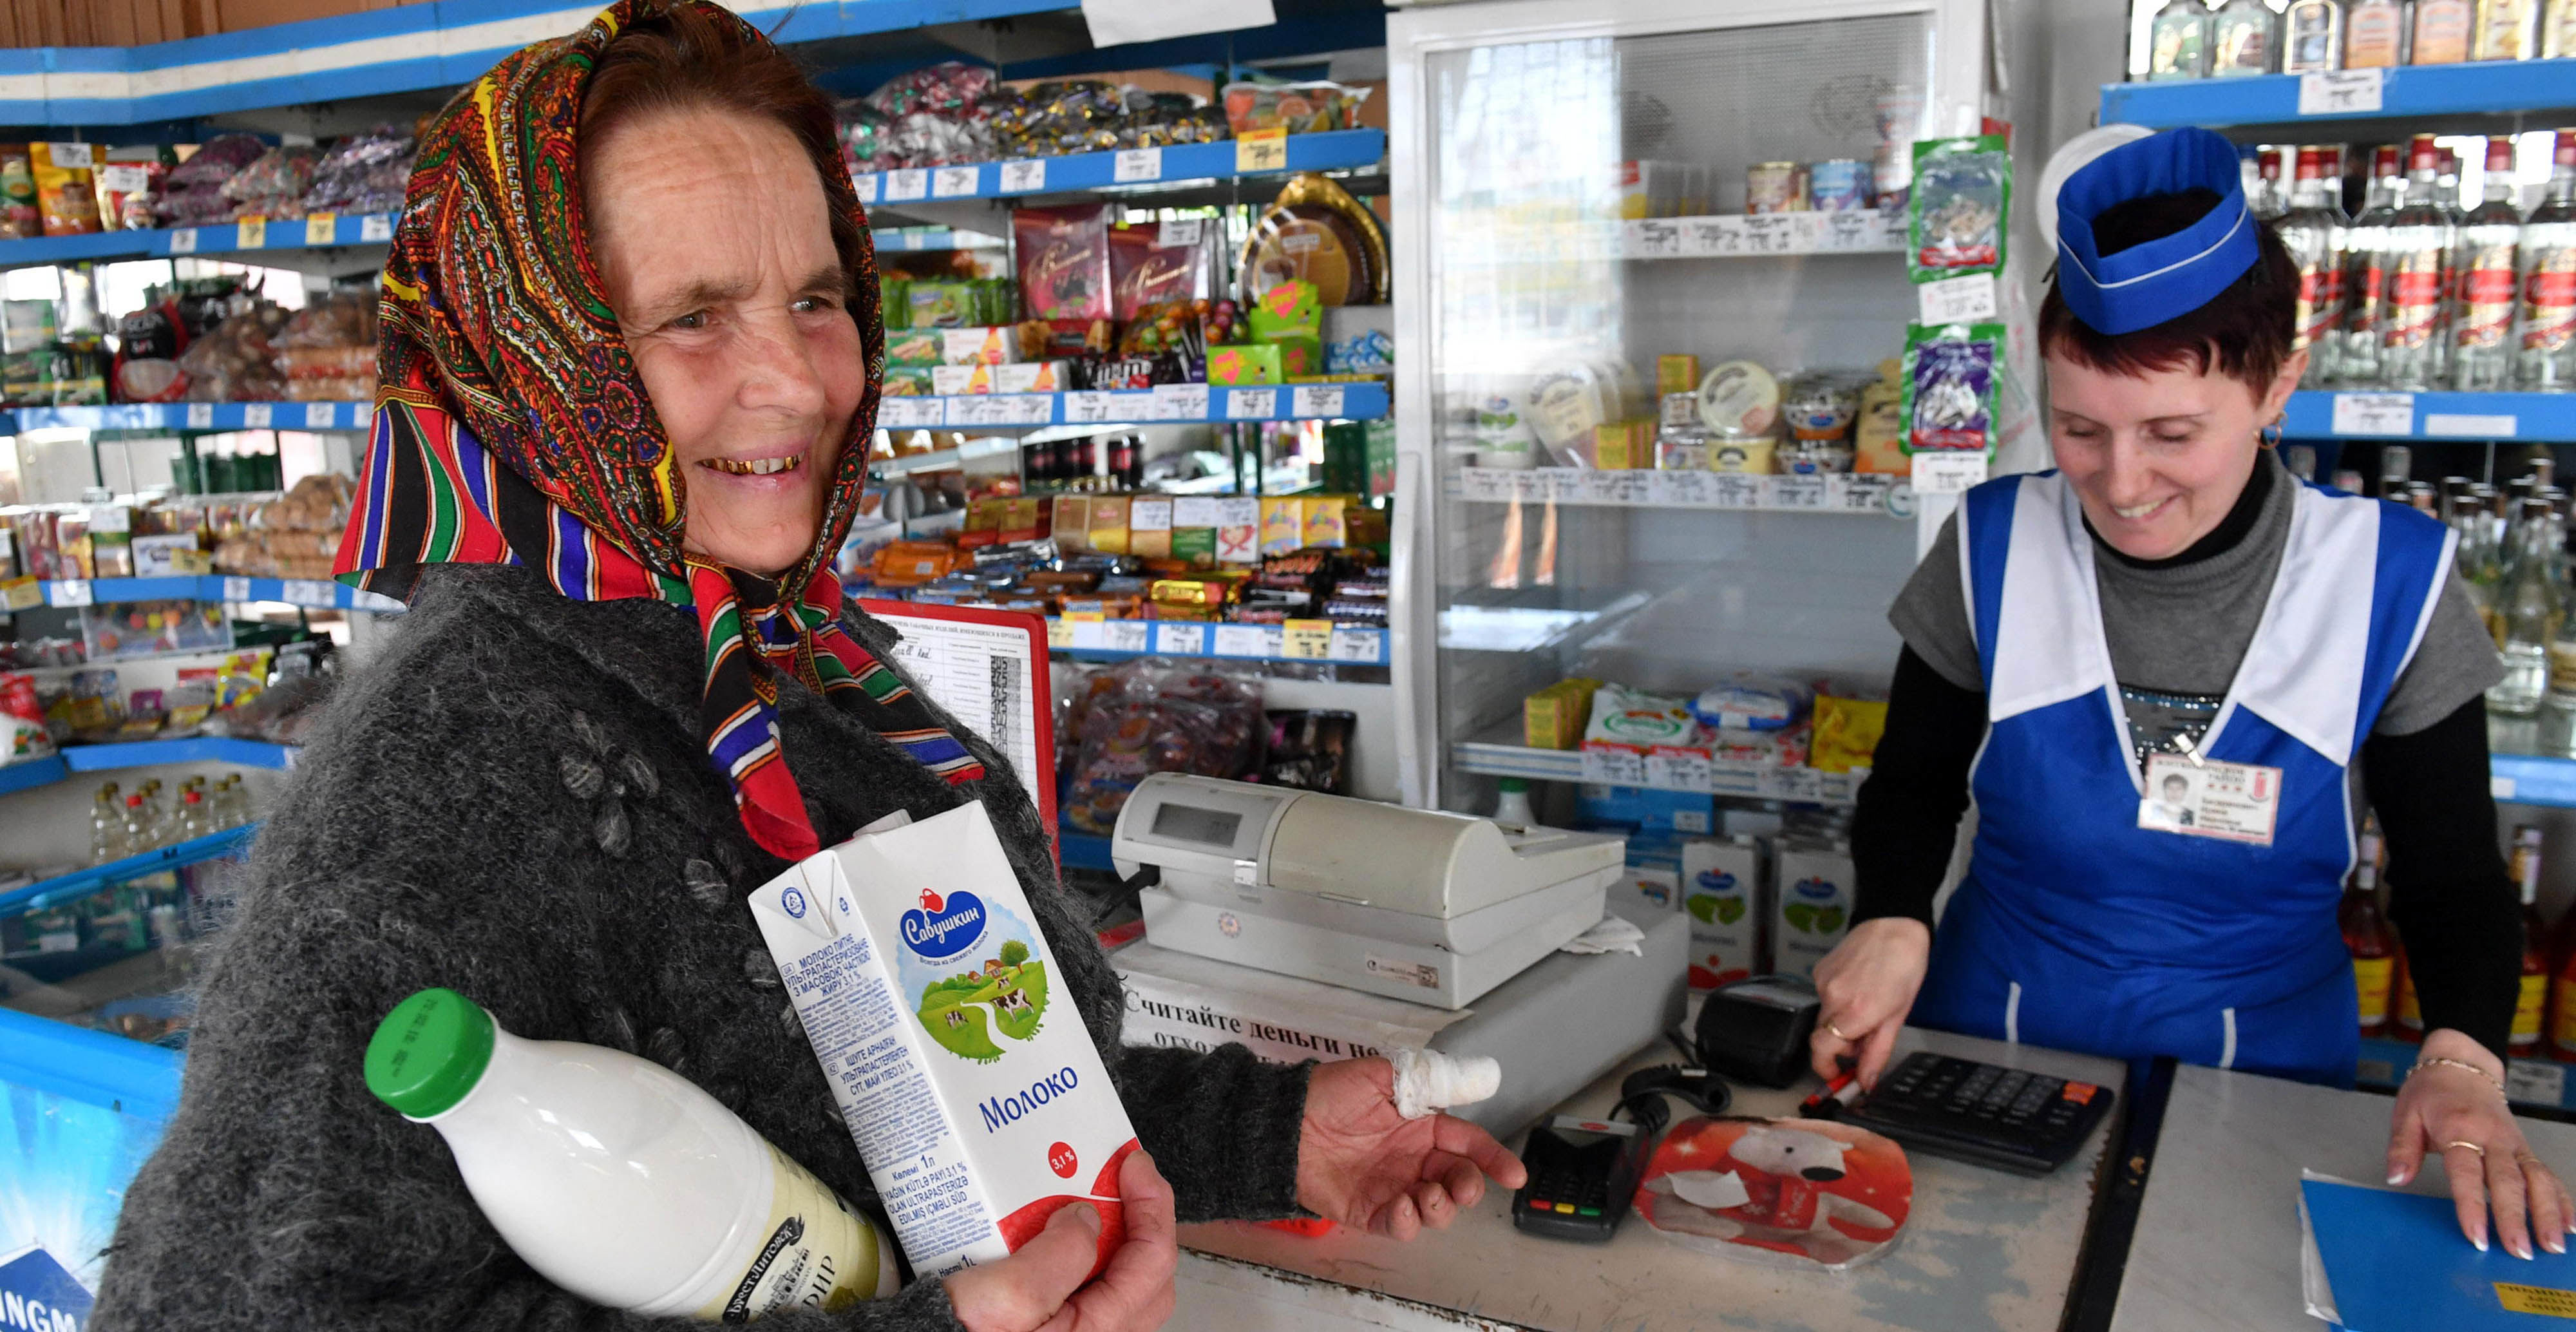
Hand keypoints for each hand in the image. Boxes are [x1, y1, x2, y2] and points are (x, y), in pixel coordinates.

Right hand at [946, 1149, 1176, 1331]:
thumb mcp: (1008, 1295)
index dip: (1153, 1205)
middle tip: (1122, 1178)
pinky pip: (1083, 1289)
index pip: (1153, 1261)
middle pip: (1148, 1273)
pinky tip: (1051, 1233)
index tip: (1134, 1165)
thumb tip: (1087, 1216)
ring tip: (1085, 1198)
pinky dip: (1079, 1254)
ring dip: (1110, 1235)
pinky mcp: (1050, 1331)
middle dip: (1142, 1218)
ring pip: (1117, 1280)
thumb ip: (1060, 1254)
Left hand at [1295, 1057, 1528, 1238]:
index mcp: (1420, 1125)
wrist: (1280, 1124)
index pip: (1467, 1143)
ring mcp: (1392, 1187)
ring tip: (1428, 1196)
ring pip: (1435, 1209)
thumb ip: (1432, 1079)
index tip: (1514, 1174)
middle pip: (1457, 1181)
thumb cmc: (1326, 1094)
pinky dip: (1409, 1223)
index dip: (1493, 1158)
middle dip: (1469, 1187)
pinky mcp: (1368, 1211)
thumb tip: (1483, 1075)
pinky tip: (1405, 1207)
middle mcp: (1411, 1159)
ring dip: (1442, 1209)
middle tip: (1463, 1186)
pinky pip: (1400, 1226)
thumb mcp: (1382, 1074)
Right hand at [1808, 917, 1931, 1088]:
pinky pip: (1824, 997)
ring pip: (1824, 1017)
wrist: (1893, 925)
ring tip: (1866, 1005)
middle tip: (1863, 1040)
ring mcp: (1823, 982)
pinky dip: (1838, 1001)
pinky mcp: (1819, 971)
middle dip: (1840, 1046)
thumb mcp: (1898, 1016)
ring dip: (1841, 1022)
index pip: (1822, 1050)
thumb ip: (1878, 1051)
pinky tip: (1857, 988)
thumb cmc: (1904, 967)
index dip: (1825, 1067)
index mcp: (1857, 1012)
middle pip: (1823, 1036)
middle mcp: (1834, 998)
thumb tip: (1866, 1080)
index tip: (1834, 1074)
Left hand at [2387, 1030, 2573, 1259]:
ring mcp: (2514, 1143)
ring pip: (2537, 1179)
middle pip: (2508, 1181)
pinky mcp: (2525, 1148)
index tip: (2477, 1236)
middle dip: (2515, 1217)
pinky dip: (2560, 1199)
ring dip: (2546, 1213)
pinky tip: (2568, 1223)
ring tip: (2552, 1246)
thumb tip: (2397, 1178)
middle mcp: (2493, 1137)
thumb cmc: (2430, 1093)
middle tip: (2519, 1251)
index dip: (2472, 1205)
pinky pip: (2547, 1174)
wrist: (2461, 1066)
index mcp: (2459, 1128)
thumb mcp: (2405, 1113)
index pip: (2467, 1172)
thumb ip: (2402, 1148)